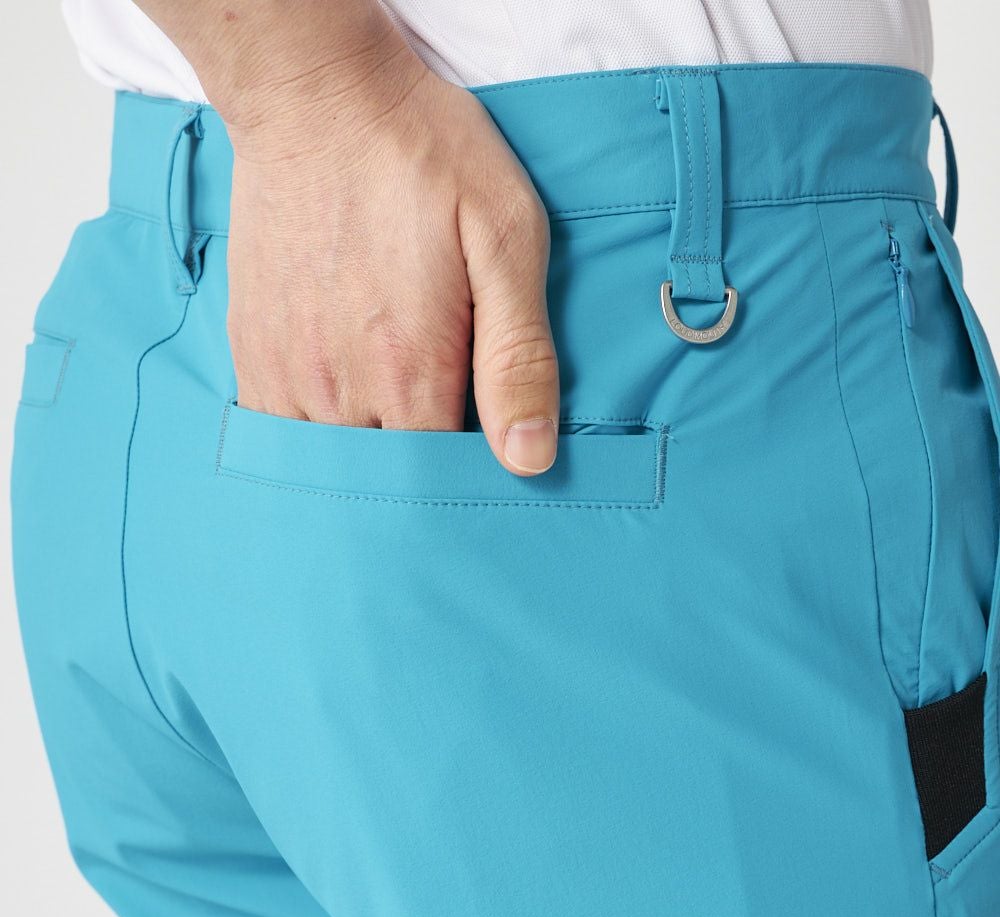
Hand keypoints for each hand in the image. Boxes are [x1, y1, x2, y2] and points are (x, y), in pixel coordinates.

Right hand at [222, 38, 559, 474]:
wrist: (317, 96)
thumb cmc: (422, 156)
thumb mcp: (505, 239)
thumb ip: (519, 356)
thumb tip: (529, 459)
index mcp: (410, 373)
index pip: (442, 480)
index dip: (469, 476)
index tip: (484, 453)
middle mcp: (340, 389)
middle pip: (385, 479)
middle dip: (418, 474)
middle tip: (442, 429)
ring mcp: (286, 372)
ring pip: (328, 462)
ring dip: (365, 455)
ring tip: (393, 416)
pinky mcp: (252, 350)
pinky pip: (278, 432)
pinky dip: (313, 435)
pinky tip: (343, 405)